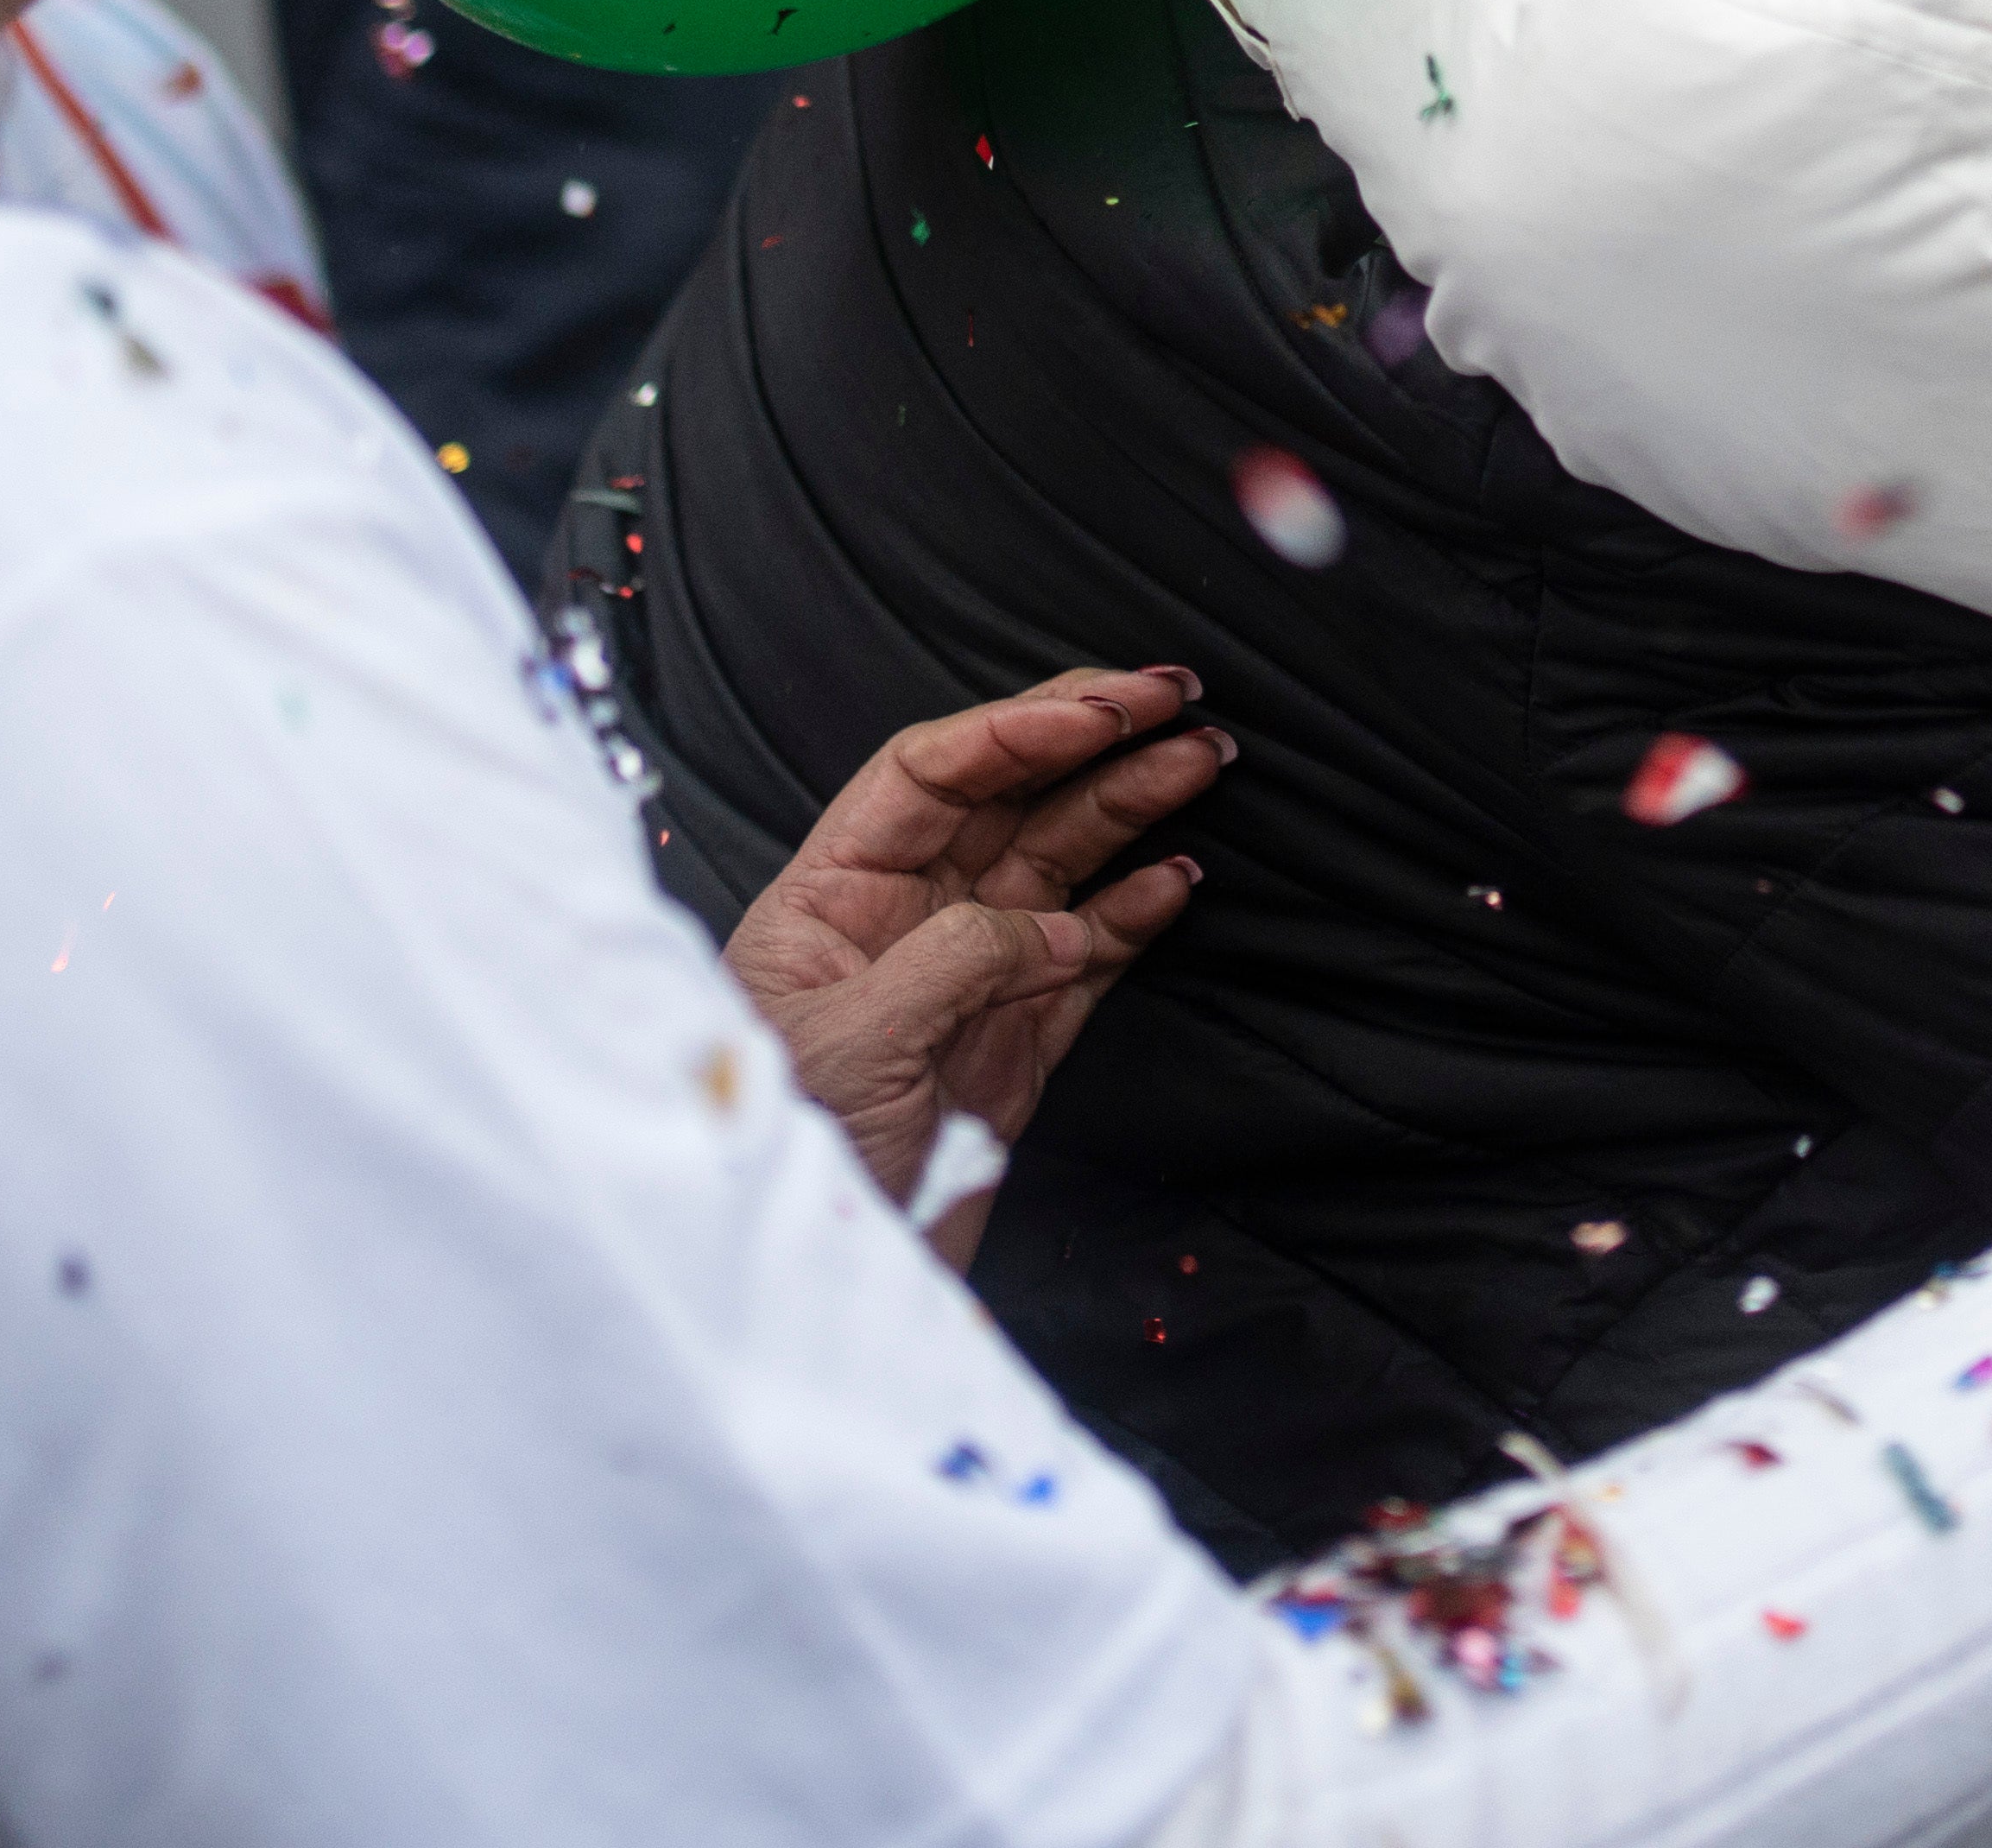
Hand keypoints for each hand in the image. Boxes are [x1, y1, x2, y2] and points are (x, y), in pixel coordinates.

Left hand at [722, 662, 1224, 1261]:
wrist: (814, 1293)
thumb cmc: (787, 1161)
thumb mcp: (853, 1047)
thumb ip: (952, 961)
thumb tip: (1047, 924)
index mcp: (830, 899)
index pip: (927, 775)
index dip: (1016, 730)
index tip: (1104, 709)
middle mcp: (899, 923)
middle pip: (1005, 802)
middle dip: (1091, 743)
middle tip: (1174, 699)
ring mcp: (963, 980)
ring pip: (1059, 866)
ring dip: (1131, 809)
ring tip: (1204, 762)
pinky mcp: (1013, 1043)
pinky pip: (1088, 956)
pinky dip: (1136, 913)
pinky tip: (1180, 876)